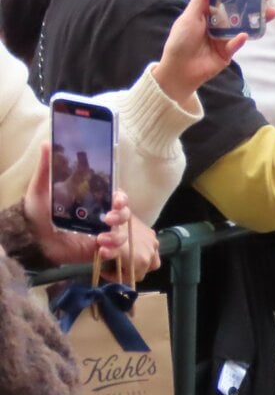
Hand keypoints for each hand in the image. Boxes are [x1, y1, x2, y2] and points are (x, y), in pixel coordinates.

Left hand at [22, 143, 160, 276]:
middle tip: (109, 219)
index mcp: (92, 201)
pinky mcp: (96, 251)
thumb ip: (46, 168)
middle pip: (124, 214)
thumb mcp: (40, 189)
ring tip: (102, 239)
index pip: (117, 197)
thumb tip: (47, 142)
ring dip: (117, 236)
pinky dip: (112, 252)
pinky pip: (114, 252)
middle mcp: (99, 216)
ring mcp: (99, 234)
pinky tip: (101, 250)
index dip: (122, 198)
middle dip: (122, 216)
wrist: (29, 239)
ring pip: (122, 234)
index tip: (117, 199)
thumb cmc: (36, 213)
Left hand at [155, 0, 272, 105]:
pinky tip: (244, 35)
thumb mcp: (189, 17)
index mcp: (209, 13)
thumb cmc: (180, 41)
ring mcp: (225, 38)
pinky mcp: (228, 52)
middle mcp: (219, 24)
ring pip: (243, 26)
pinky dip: (240, 39)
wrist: (178, 70)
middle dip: (255, 3)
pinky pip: (236, 44)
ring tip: (270, 13)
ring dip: (256, 19)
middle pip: (240, 11)